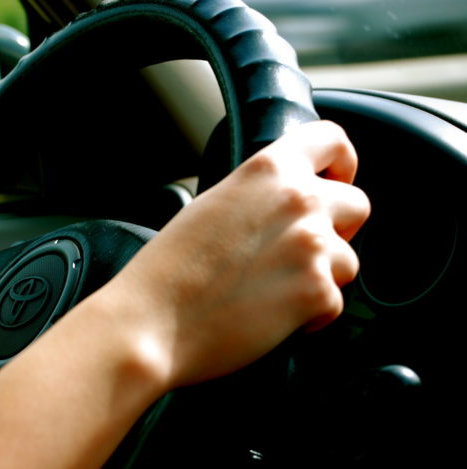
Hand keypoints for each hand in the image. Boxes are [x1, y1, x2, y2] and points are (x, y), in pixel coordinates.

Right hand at [103, 121, 370, 388]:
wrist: (153, 321)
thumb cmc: (170, 269)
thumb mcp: (212, 205)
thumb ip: (259, 194)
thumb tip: (284, 204)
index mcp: (267, 171)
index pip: (332, 140)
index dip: (341, 162)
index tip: (335, 180)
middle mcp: (298, 201)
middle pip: (356, 204)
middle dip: (338, 229)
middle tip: (300, 251)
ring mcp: (312, 247)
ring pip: (348, 260)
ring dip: (320, 276)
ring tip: (274, 290)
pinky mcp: (316, 293)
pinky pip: (334, 302)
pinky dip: (310, 314)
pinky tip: (270, 315)